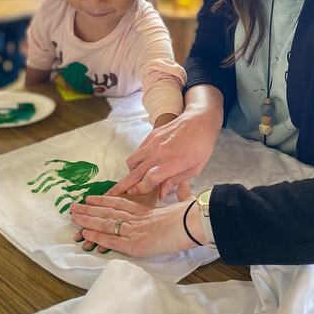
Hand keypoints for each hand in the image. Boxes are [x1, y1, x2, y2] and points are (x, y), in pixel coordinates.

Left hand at [70, 196, 205, 256]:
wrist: (192, 223)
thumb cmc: (190, 215)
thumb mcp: (182, 203)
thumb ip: (180, 196)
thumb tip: (185, 188)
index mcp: (146, 210)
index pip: (120, 203)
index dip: (104, 200)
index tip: (91, 198)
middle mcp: (136, 219)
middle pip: (108, 211)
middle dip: (89, 209)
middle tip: (73, 206)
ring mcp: (134, 231)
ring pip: (105, 223)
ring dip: (87, 220)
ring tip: (73, 216)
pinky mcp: (134, 245)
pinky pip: (111, 240)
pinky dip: (97, 236)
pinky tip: (85, 234)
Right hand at [107, 102, 221, 198]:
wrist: (200, 119)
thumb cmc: (202, 146)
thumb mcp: (195, 168)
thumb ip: (176, 180)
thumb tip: (160, 193)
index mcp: (173, 162)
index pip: (149, 178)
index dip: (140, 189)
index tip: (134, 194)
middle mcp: (159, 152)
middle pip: (136, 172)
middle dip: (124, 185)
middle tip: (112, 194)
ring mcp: (153, 142)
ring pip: (132, 161)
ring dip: (129, 173)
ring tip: (131, 181)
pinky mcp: (151, 135)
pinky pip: (138, 151)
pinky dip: (136, 161)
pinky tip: (141, 167)